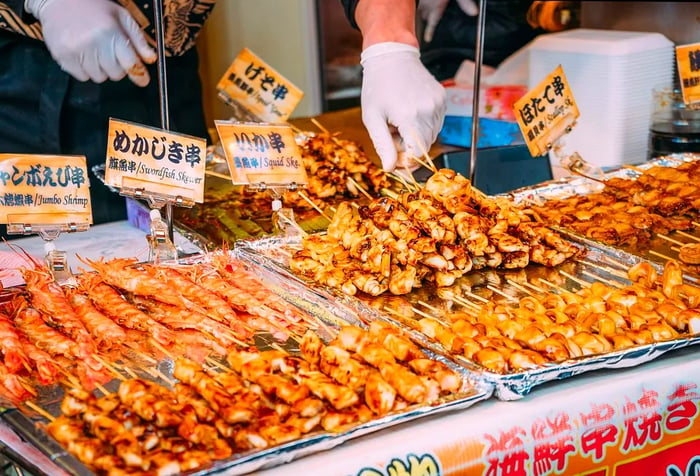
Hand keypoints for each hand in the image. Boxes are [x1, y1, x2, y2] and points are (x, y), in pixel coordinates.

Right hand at [25, 0, 155, 85]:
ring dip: (101, 69)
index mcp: (109, 32)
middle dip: (117, 67)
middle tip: (111, 53)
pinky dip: (85, 70)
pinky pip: (82, 77)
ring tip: (95, 50)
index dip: (139, 74)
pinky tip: (83, 53)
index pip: (130, 64)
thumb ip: (137, 39)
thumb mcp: (121, 16)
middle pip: (116, 74)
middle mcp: (92, 43)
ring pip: (99, 77)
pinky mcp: (62, 57)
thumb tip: (151, 58)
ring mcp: (76, 51)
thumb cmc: (92, 6)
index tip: (142, 79)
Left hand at [360, 42, 445, 170]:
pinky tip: (409, 111)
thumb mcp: (372, 118)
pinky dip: (423, 124)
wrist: (391, 55)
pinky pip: (436, 122)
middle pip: (424, 146)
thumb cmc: (377, 86)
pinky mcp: (442, 98)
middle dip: (408, 148)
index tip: (396, 162)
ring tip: (399, 120)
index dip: (407, 163)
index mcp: (410, 117)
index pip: (417, 155)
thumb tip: (390, 168)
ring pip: (431, 135)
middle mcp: (428, 111)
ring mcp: (438, 104)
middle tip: (392, 134)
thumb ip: (383, 145)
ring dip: (415, 136)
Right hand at [418, 0, 478, 42]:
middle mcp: (427, 2)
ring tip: (425, 15)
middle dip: (426, 20)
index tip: (427, 39)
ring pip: (420, 7)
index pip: (432, 22)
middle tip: (429, 25)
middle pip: (423, 15)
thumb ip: (465, 2)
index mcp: (436, 5)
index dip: (429, 32)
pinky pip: (420, 1)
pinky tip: (427, 2)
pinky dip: (422, 3)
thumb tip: (474, 14)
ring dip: (422, 12)